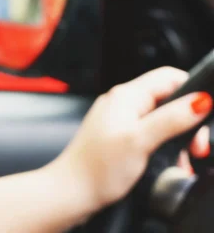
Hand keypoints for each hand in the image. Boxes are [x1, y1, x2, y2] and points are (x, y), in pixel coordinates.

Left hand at [50, 67, 211, 213]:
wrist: (70, 193)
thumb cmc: (96, 168)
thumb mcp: (140, 140)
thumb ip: (171, 118)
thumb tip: (201, 100)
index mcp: (125, 96)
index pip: (168, 77)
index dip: (192, 91)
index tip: (205, 114)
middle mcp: (121, 104)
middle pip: (169, 100)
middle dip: (188, 122)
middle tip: (196, 147)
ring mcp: (119, 121)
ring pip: (162, 121)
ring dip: (179, 139)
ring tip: (184, 160)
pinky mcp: (119, 139)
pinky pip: (151, 136)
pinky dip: (165, 148)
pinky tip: (169, 165)